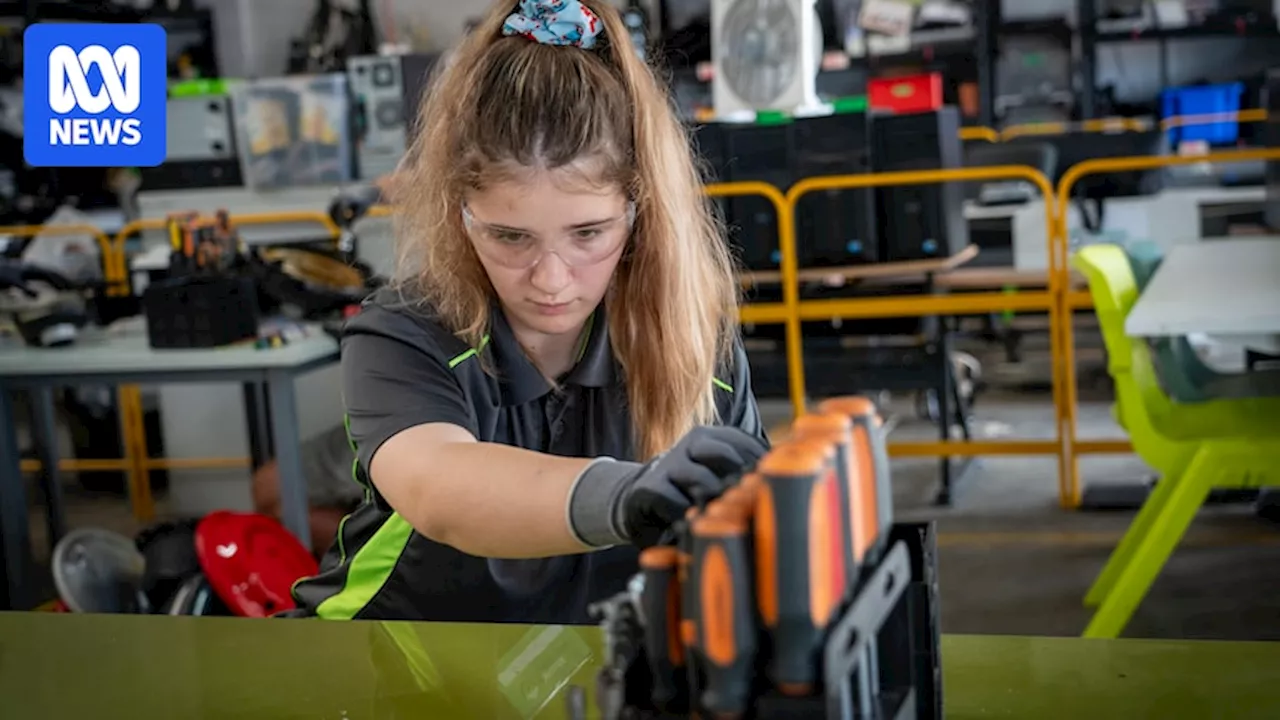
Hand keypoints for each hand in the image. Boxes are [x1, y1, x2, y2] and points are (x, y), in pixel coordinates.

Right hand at [612, 426, 766, 547]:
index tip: (775, 488)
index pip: (745, 442)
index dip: (764, 464)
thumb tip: (788, 481)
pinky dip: (691, 518)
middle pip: (725, 455)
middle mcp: (690, 445)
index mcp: (710, 437)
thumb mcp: (715, 477)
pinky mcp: (649, 489)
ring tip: (728, 521)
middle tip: (754, 506)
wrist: (636, 500)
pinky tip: (699, 528)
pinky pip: (677, 503)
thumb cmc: (688, 493)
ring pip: (703, 481)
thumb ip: (743, 475)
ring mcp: (668, 465)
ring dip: (718, 504)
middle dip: (742, 482)